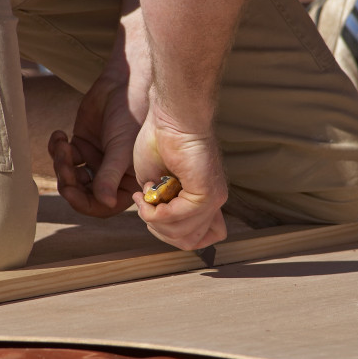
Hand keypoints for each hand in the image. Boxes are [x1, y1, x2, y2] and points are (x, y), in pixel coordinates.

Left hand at [47, 77, 140, 216]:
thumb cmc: (131, 118)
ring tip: (63, 144)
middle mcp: (111, 176)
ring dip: (61, 164)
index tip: (69, 190)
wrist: (124, 85)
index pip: (103, 206)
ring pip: (70, 177)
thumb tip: (105, 204)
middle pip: (82, 193)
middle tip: (63, 165)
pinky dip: (56, 148)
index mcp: (126, 182)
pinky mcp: (81, 145)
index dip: (84, 203)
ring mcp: (95, 161)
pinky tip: (59, 134)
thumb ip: (110, 177)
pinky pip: (63, 157)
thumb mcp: (121, 150)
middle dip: (68, 182)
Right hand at [132, 94, 227, 249]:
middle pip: (188, 242)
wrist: (170, 116)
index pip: (201, 239)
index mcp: (203, 200)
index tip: (153, 213)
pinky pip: (181, 217)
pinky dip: (158, 212)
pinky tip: (148, 195)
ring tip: (144, 197)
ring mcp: (213, 198)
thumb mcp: (155, 184)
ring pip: (184, 234)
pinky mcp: (208, 192)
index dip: (172, 235)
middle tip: (144, 205)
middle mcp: (213, 202)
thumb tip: (157, 222)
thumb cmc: (159, 141)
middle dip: (158, 230)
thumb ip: (161, 207)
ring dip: (155, 221)